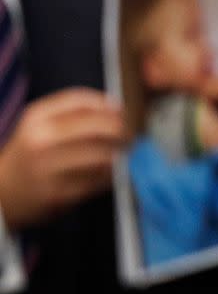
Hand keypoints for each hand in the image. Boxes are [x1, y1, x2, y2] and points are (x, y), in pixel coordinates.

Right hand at [0, 88, 125, 231]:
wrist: (1, 192)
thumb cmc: (30, 154)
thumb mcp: (39, 124)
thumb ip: (72, 111)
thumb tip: (116, 105)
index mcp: (36, 117)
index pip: (82, 100)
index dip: (108, 104)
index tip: (121, 111)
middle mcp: (41, 139)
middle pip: (99, 126)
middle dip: (121, 130)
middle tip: (128, 135)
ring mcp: (48, 168)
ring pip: (103, 155)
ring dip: (118, 154)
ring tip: (121, 154)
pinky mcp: (58, 193)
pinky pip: (97, 181)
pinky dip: (110, 175)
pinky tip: (109, 172)